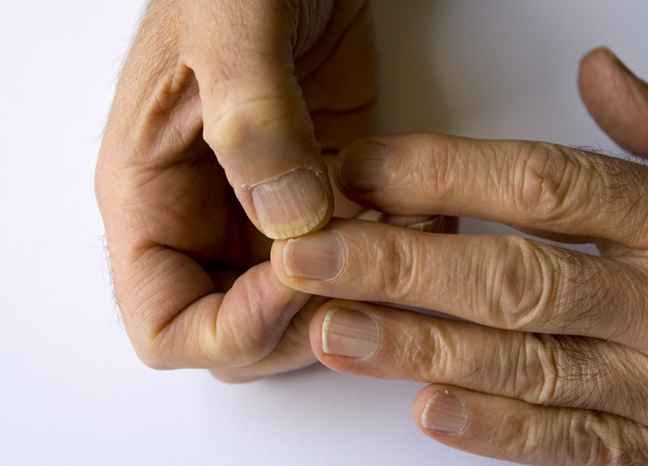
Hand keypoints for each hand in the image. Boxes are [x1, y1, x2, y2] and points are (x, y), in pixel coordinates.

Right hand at [95, 0, 377, 379]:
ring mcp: (266, 212)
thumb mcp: (229, 24)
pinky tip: (422, 212)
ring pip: (306, 306)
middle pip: (244, 334)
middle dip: (308, 322)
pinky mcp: (321, 194)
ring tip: (407, 230)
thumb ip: (250, 120)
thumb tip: (290, 220)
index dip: (232, 330)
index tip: (297, 276)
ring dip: (363, 289)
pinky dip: (389, 254)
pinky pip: (352, 258)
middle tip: (365, 270)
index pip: (167, 325)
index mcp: (152, 196)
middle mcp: (205, 219)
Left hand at [271, 49, 647, 463]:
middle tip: (311, 257)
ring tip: (335, 332)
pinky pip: (574, 444)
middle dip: (402, 269)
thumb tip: (598, 72)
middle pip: (513, 278)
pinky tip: (427, 410)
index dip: (443, 176)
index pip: (541, 186)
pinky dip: (499, 430)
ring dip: (422, 349)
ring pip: (526, 364)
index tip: (359, 169)